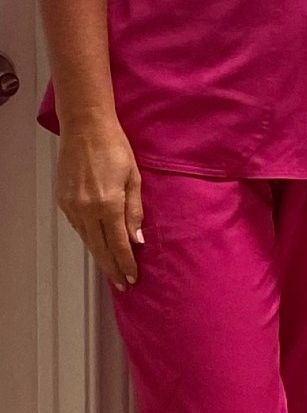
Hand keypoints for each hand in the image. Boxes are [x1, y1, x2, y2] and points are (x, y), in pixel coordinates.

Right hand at [56, 117, 143, 288]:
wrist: (85, 127)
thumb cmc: (115, 148)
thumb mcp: (134, 178)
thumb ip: (134, 211)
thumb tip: (136, 240)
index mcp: (108, 204)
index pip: (118, 244)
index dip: (126, 263)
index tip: (132, 279)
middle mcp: (87, 209)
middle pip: (100, 248)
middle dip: (112, 268)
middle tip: (122, 284)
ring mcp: (72, 206)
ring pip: (87, 239)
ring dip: (100, 255)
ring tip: (112, 269)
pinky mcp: (63, 201)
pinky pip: (78, 227)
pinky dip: (89, 238)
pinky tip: (98, 245)